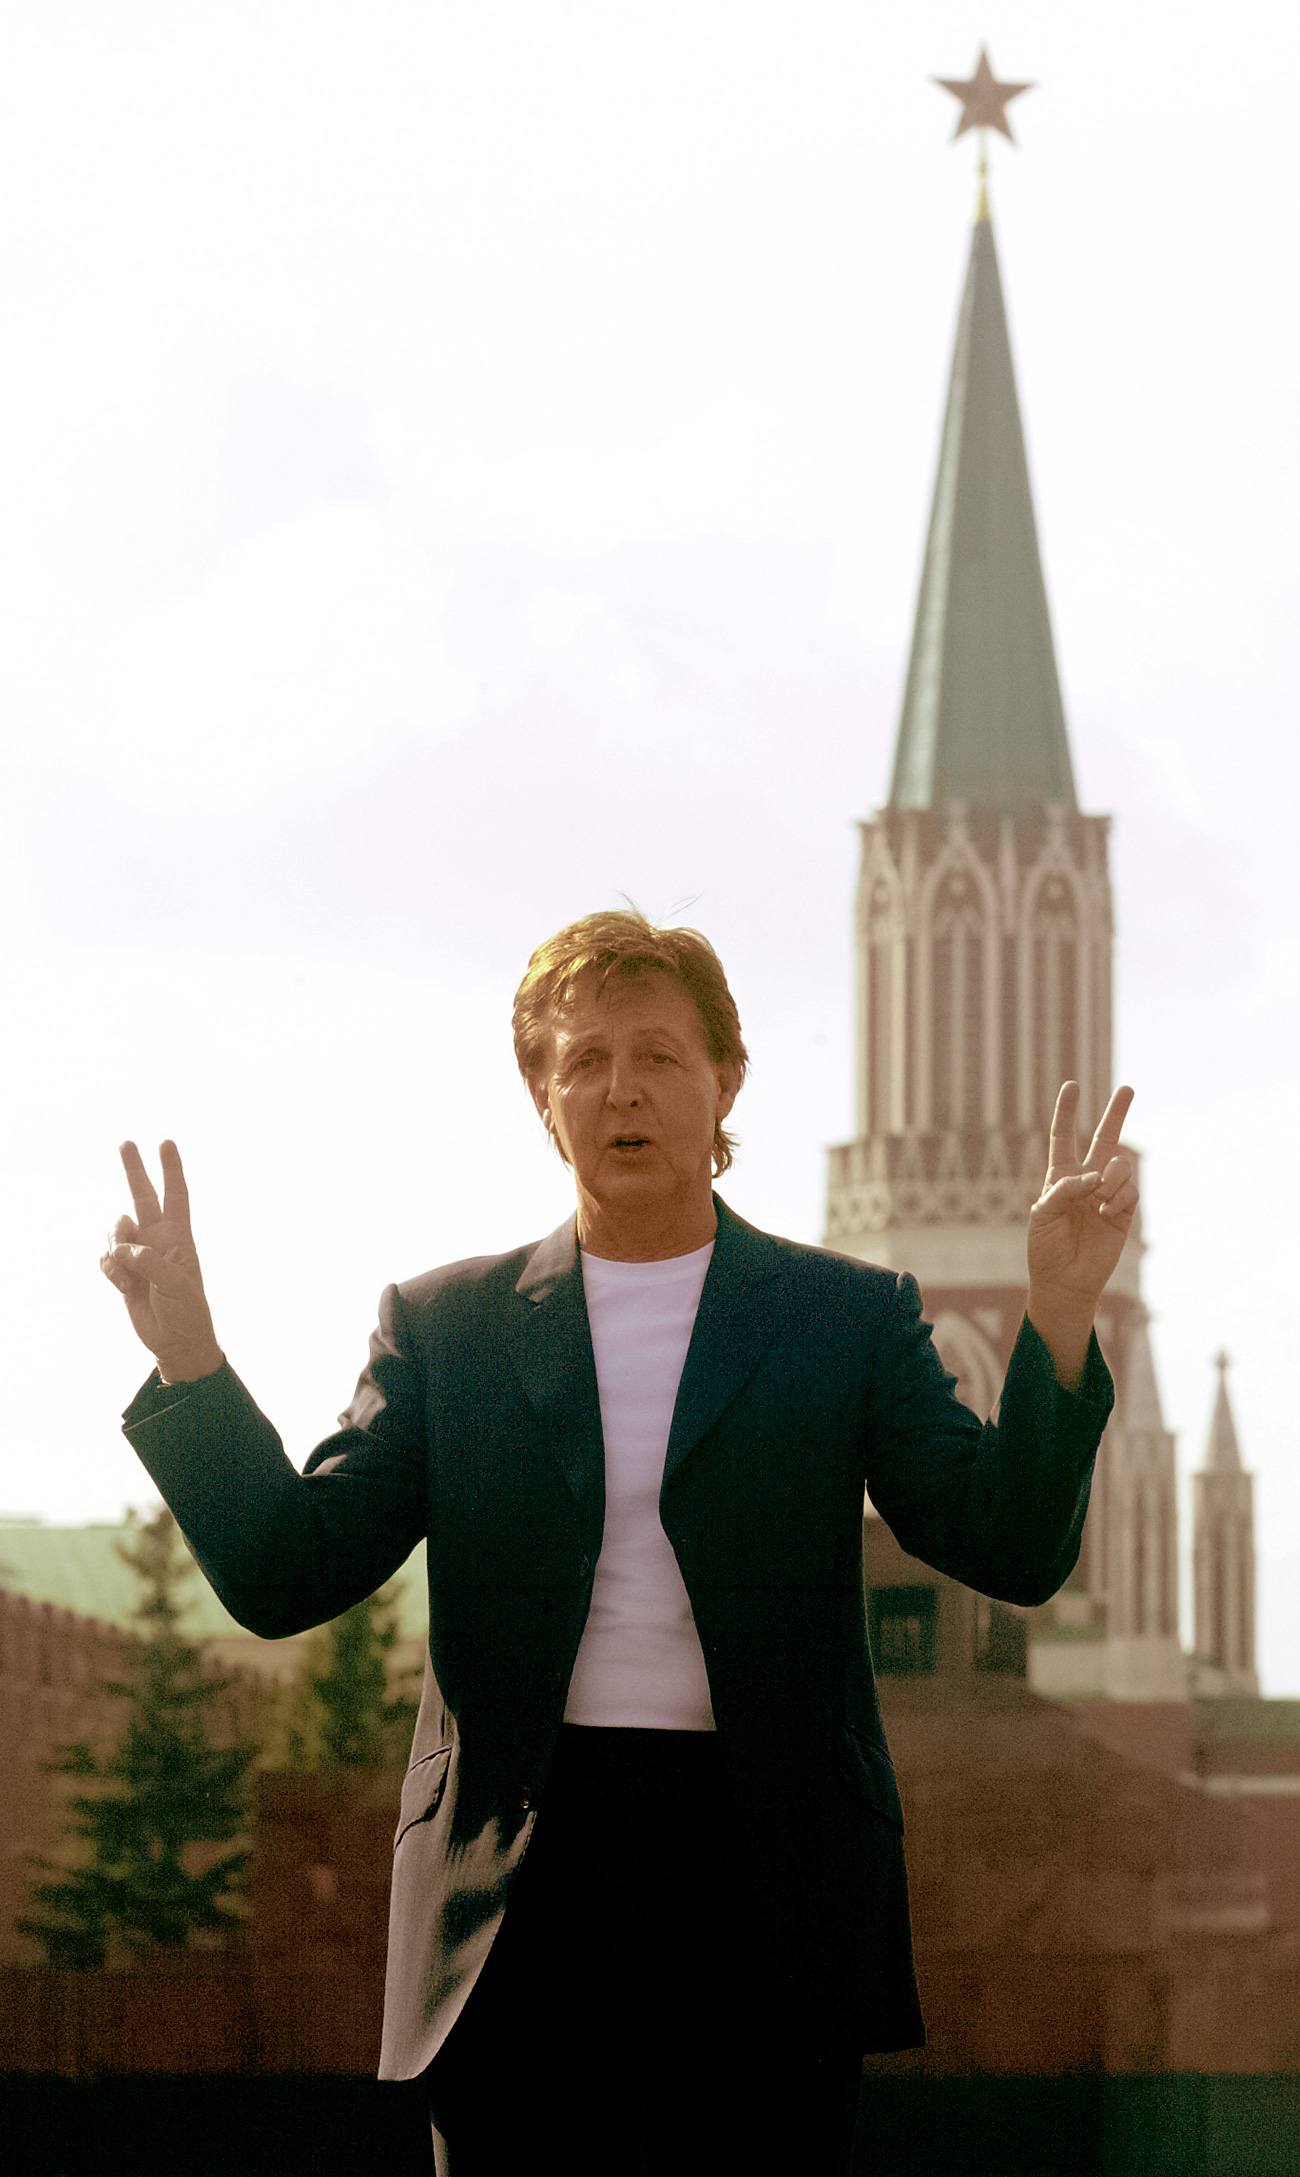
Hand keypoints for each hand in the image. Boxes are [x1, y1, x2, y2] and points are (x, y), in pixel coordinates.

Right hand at [100, 1141, 223, 1383]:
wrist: (175, 1341)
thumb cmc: (187, 1311)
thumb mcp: (176, 1285)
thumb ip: (150, 1262)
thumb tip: (122, 1249)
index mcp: (179, 1236)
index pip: (176, 1195)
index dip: (172, 1169)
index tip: (166, 1142)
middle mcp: (157, 1238)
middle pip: (143, 1196)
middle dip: (134, 1169)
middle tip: (126, 1142)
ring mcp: (138, 1254)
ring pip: (116, 1229)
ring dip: (114, 1244)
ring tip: (124, 1270)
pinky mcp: (122, 1271)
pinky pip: (105, 1257)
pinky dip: (109, 1269)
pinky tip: (122, 1286)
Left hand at [1026, 1082, 1137, 1385]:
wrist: (1065, 1283)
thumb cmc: (1046, 1249)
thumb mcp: (1043, 1215)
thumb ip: (1065, 1189)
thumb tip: (1096, 1176)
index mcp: (1060, 1178)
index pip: (1063, 1137)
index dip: (1066, 1112)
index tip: (1071, 1085)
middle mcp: (1086, 1182)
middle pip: (1103, 1139)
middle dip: (1116, 1114)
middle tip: (1128, 1088)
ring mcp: (1107, 1196)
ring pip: (1120, 1166)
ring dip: (1113, 1175)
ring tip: (1101, 1194)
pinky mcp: (1124, 1213)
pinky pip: (1130, 1191)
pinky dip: (1120, 1197)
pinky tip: (1107, 1212)